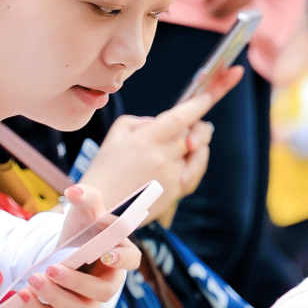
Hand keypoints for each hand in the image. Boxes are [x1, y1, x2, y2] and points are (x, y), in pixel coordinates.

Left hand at [16, 184, 137, 307]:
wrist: (70, 245)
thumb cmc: (85, 226)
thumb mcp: (86, 207)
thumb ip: (85, 196)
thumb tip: (74, 191)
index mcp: (121, 254)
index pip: (131, 260)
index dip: (122, 259)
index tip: (107, 255)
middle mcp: (109, 281)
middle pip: (102, 291)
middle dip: (76, 283)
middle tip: (52, 269)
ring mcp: (90, 299)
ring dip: (56, 298)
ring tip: (33, 281)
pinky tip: (24, 296)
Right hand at [80, 67, 242, 219]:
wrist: (101, 210)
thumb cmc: (104, 172)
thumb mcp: (114, 137)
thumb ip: (140, 122)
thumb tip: (160, 122)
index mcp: (143, 140)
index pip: (178, 118)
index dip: (196, 106)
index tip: (206, 97)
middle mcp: (160, 158)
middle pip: (192, 135)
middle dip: (196, 129)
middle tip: (194, 126)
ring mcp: (170, 176)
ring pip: (196, 154)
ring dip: (196, 147)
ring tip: (190, 145)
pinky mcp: (175, 192)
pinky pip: (194, 172)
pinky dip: (194, 164)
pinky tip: (188, 160)